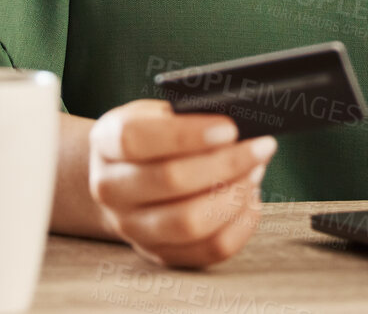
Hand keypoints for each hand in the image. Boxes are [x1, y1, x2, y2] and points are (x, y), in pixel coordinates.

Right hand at [88, 99, 278, 267]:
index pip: (137, 139)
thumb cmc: (152, 135)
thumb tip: (242, 126)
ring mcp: (131, 227)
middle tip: (261, 145)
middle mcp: (110, 189)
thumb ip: (187, 115)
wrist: (125, 176)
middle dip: (227, 162)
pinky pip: (208, 250)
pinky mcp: (159, 253)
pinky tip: (249, 199)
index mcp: (106, 143)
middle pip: (171, 181)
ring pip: (189, 223)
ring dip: (234, 195)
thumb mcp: (156, 113)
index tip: (230, 128)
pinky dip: (239, 226)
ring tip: (256, 170)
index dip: (186, 135)